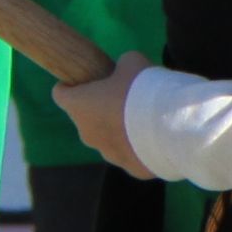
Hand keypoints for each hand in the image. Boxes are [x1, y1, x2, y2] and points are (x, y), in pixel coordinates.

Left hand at [53, 53, 155, 175]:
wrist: (171, 126)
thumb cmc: (143, 89)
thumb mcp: (131, 62)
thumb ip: (121, 65)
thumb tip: (124, 69)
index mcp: (78, 106)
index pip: (60, 94)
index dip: (72, 85)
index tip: (87, 79)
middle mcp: (86, 134)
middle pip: (86, 118)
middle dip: (100, 108)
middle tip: (125, 98)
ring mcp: (107, 154)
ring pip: (107, 139)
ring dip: (119, 130)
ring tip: (145, 120)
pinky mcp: (131, 169)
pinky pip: (130, 154)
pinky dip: (138, 147)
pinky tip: (156, 138)